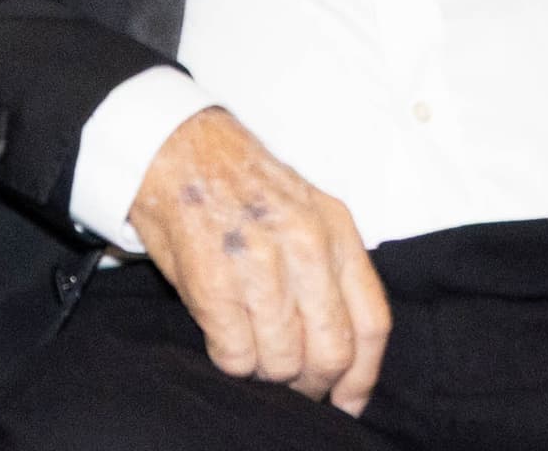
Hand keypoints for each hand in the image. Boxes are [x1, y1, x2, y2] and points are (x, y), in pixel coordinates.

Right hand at [129, 108, 391, 414]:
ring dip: (265, 371)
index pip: (371, 322)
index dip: (362, 375)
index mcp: (336, 229)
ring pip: (282, 362)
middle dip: (311, 382)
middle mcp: (306, 246)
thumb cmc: (239, 185)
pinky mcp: (214, 282)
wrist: (175, 147)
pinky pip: (235, 356)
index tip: (348, 400)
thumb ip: (331, 270)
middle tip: (291, 380)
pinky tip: (222, 337)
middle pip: (331, 352)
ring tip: (250, 348)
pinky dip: (229, 361)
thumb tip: (345, 348)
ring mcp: (260, 263)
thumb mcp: (306, 211)